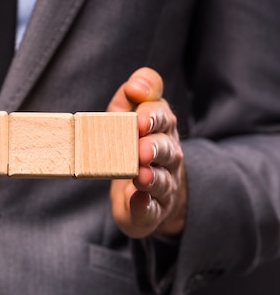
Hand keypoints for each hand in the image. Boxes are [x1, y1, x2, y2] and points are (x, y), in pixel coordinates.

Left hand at [108, 67, 185, 238]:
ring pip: (162, 179)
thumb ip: (131, 96)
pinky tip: (139, 201)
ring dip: (151, 177)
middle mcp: (167, 154)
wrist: (150, 192)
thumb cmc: (131, 145)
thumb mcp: (127, 114)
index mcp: (161, 128)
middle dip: (154, 146)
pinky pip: (152, 208)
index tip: (138, 118)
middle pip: (166, 147)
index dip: (152, 115)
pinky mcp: (153, 209)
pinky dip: (145, 205)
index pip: (162, 116)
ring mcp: (164, 183)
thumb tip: (134, 85)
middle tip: (141, 149)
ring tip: (140, 175)